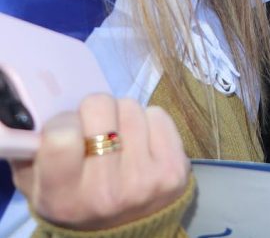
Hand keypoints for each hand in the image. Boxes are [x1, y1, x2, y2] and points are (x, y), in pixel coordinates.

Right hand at [11, 93, 189, 230]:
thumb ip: (30, 152)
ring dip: (122, 115)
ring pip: (131, 106)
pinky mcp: (176, 170)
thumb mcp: (40, 186)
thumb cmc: (75, 200)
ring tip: (118, 138)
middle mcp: (106, 191)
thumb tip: (33, 113)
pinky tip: (141, 143)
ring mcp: (146, 180)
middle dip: (94, 112)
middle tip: (94, 130)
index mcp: (65, 197)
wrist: (124, 231)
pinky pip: (159, 114)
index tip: (68, 131)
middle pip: (100, 107)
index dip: (63, 122)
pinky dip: (148, 121)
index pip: (62, 135)